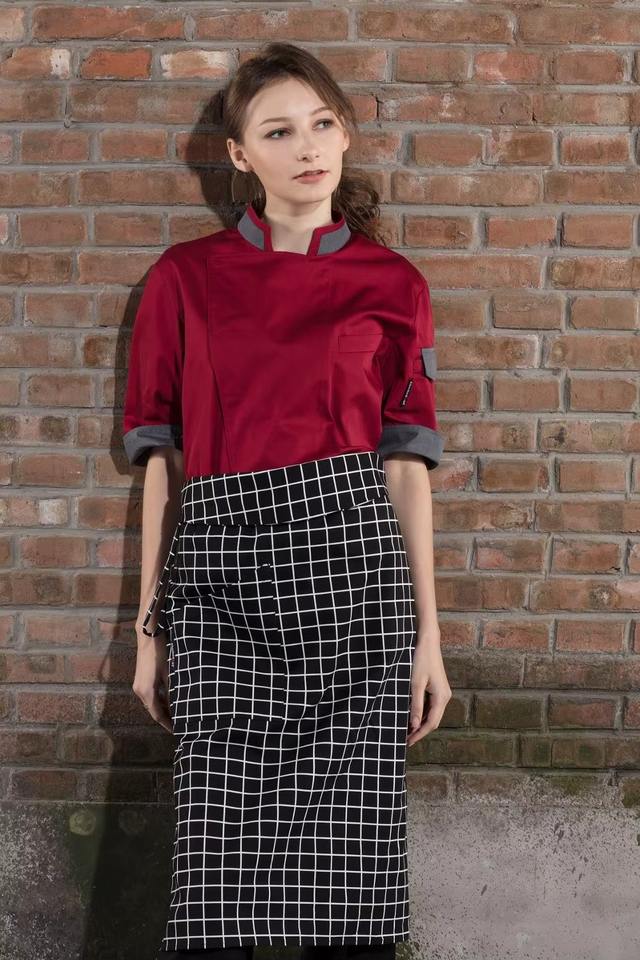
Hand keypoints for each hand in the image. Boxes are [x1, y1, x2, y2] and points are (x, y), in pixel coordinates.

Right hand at [132, 626, 172, 732]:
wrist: (148, 638)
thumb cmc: (160, 654)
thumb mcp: (169, 674)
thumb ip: (171, 691)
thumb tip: (178, 706)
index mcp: (146, 692)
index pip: (157, 714)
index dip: (166, 723)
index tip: (176, 730)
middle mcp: (139, 692)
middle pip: (153, 710)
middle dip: (165, 717)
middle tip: (179, 723)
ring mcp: (138, 686)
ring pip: (151, 703)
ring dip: (162, 708)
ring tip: (175, 714)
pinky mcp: (139, 681)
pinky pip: (149, 696)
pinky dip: (158, 700)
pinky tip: (168, 700)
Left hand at [407, 632, 451, 746]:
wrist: (428, 641)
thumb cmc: (421, 660)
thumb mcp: (415, 684)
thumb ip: (415, 705)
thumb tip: (414, 726)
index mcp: (442, 697)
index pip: (431, 723)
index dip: (420, 734)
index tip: (408, 742)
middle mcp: (445, 696)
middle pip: (434, 721)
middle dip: (420, 731)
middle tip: (406, 739)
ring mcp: (442, 692)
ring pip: (433, 714)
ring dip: (421, 723)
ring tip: (407, 730)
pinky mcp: (438, 688)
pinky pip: (431, 706)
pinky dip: (423, 713)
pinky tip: (412, 715)